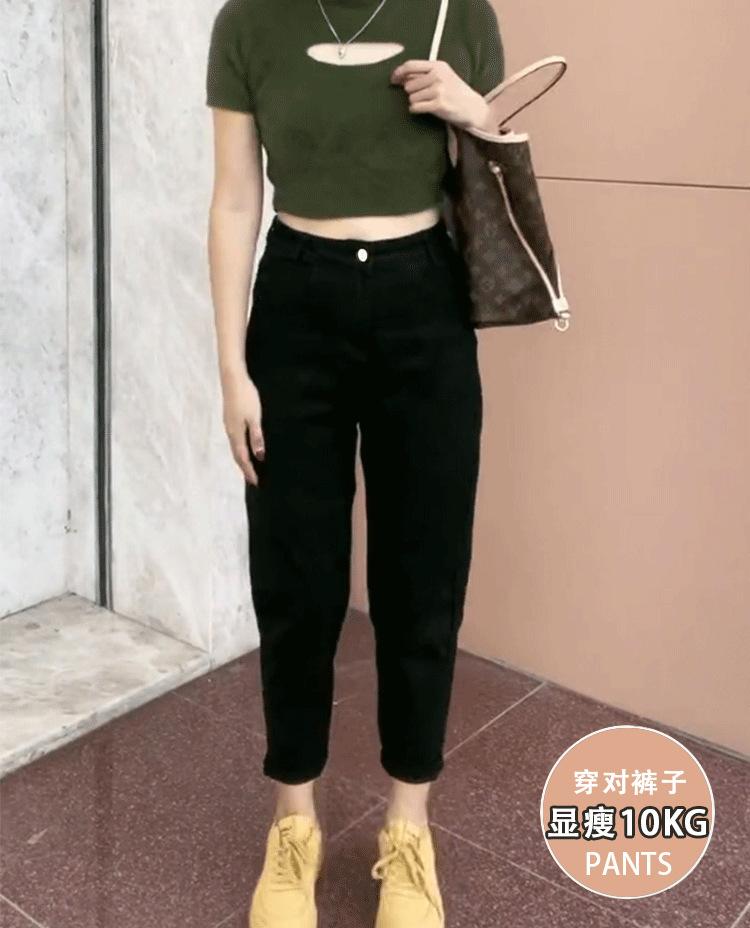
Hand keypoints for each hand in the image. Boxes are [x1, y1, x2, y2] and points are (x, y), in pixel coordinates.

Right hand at [222, 370, 263, 484]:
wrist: (232, 378)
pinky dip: (240, 449)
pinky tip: (245, 448)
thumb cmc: (246, 397)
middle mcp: (230, 432)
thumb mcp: (255, 417)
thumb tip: (259, 455)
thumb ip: (257, 437)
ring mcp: (229, 425)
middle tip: (253, 479)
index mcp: (236, 433)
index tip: (256, 482)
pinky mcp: (230, 419)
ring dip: (242, 459)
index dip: (249, 470)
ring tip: (249, 467)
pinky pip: (235, 440)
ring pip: (235, 447)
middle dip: (244, 468)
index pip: (242, 458)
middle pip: (236, 455)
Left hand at [390, 59, 489, 129]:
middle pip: (409, 85)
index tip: (393, 79)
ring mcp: (438, 90)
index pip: (411, 65)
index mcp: (438, 65)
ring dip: (416, 102)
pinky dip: (416, 110)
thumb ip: (424, 74)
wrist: (473, 107)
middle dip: (412, 92)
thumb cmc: (456, 92)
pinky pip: (415, 107)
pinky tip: (424, 109)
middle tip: (423, 96)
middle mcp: (437, 76)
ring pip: (411, 97)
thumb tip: (400, 77)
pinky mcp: (438, 104)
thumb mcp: (443, 76)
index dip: (398, 73)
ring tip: (428, 102)